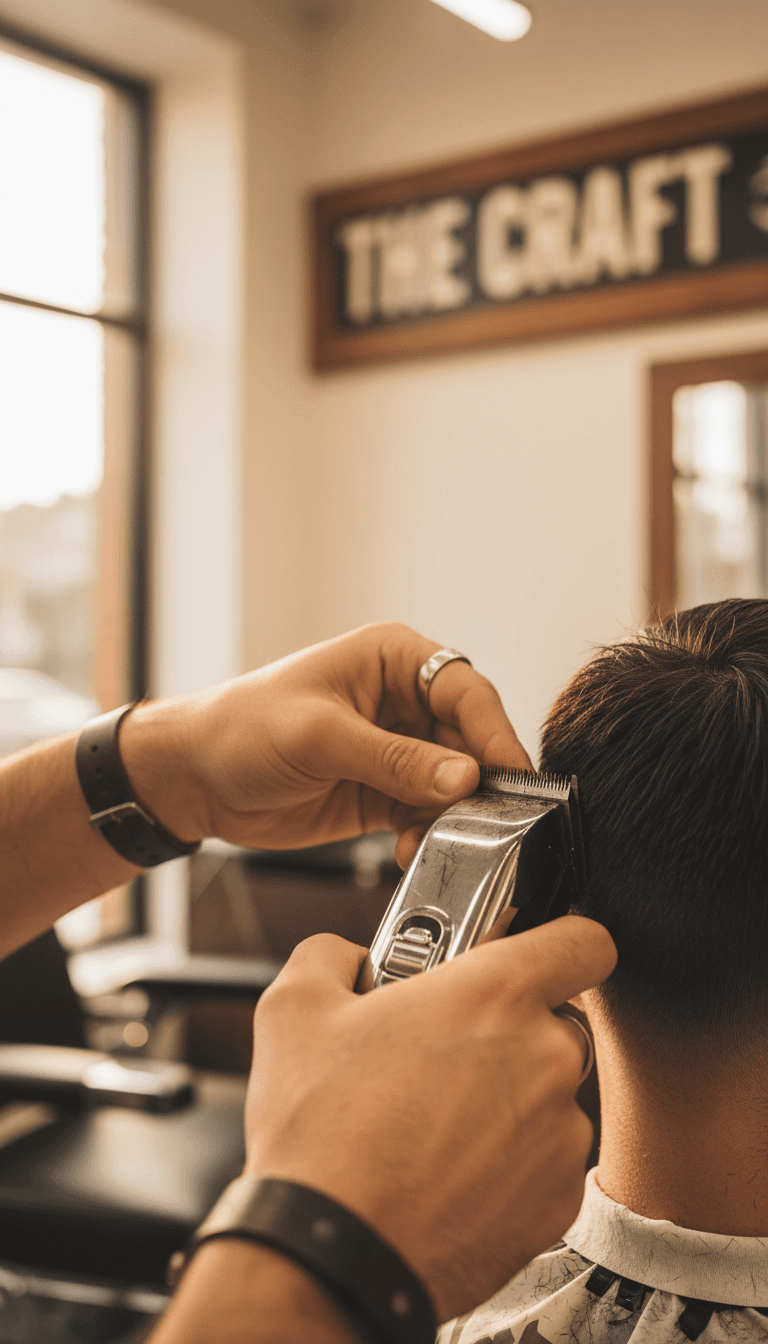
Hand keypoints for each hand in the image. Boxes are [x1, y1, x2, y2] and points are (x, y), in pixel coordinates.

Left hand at [121, 622, 530, 864]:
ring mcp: (396, 750)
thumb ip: (395, 759)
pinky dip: (427, 836)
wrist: (191, 778)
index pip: (465, 690)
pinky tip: (408, 852)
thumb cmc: (240, 729)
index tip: (512, 774)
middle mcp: (403, 701)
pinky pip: (427, 816)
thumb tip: (465, 776)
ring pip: (454, 785)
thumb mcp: (319, 737)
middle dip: (477, 785)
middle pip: (469, 742)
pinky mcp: (383, 793)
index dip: (494, 732)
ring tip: (435, 840)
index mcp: (392, 659)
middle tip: (486, 823)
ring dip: (453, 817)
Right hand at [243, 917, 616, 1321]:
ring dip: (509, 1097)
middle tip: (448, 1049)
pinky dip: (510, 1162)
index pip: (583, 940)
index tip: (532, 955)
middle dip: (511, 1029)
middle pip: (559, 1020)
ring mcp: (559, 1134)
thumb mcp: (295, 1005)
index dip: (562, 941)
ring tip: (436, 1121)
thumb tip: (352, 957)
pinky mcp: (557, 1200)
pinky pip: (546, 1160)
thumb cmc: (319, 1135)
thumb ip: (336, 953)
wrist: (332, 1255)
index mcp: (495, 995)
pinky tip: (449, 1170)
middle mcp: (544, 1057)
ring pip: (550, 1094)